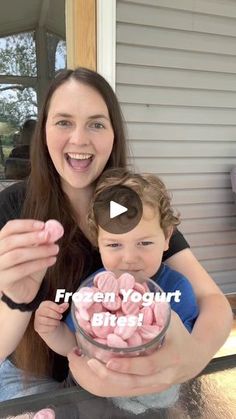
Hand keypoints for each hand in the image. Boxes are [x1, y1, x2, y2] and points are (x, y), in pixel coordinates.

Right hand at [0, 219, 59, 301]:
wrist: (25, 288)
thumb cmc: (29, 264)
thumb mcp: (36, 248)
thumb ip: (41, 238)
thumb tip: (52, 229)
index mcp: (0, 240)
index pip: (10, 228)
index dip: (26, 224)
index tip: (43, 225)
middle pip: (11, 241)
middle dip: (32, 237)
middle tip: (49, 236)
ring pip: (16, 255)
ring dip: (38, 251)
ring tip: (55, 249)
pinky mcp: (3, 281)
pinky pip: (21, 270)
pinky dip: (38, 264)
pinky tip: (51, 260)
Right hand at [34, 301, 68, 336]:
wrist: (49, 326)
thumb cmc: (53, 315)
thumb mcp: (58, 310)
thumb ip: (62, 307)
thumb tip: (66, 304)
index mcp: (43, 305)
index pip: (48, 304)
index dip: (56, 307)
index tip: (62, 310)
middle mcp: (39, 311)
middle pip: (46, 312)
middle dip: (55, 314)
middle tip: (60, 317)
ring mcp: (37, 320)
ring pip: (46, 320)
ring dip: (55, 322)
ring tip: (58, 322)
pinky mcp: (38, 327)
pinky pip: (45, 328)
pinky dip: (52, 328)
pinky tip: (54, 326)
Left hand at [68, 312, 207, 396]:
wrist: (195, 357)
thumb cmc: (179, 334)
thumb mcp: (172, 319)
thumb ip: (155, 308)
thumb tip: (134, 289)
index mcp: (171, 358)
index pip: (148, 365)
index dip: (128, 364)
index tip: (109, 360)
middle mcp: (163, 376)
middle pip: (134, 382)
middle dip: (110, 375)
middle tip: (89, 363)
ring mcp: (156, 385)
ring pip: (129, 388)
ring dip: (107, 379)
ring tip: (88, 365)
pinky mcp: (149, 388)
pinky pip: (129, 388)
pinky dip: (112, 381)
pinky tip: (97, 370)